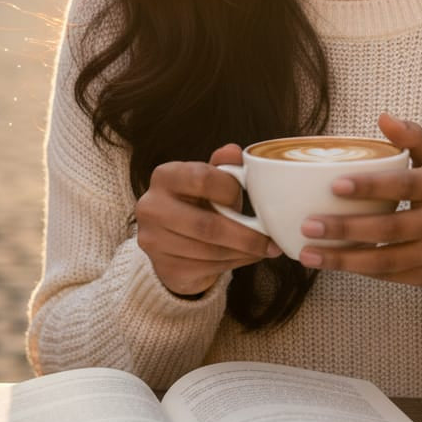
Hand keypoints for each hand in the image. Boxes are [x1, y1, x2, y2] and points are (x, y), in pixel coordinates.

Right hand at [135, 144, 281, 297]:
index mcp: (165, 175)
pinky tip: (244, 258)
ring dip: (242, 252)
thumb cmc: (199, 202)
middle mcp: (151, 206)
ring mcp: (153, 239)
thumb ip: (224, 166)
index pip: (202, 178)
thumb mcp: (211, 180)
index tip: (250, 199)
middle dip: (245, 235)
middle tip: (270, 241)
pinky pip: (205, 268)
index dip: (231, 190)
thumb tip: (236, 152)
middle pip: (205, 224)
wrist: (172, 240)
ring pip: (208, 250)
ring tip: (262, 249)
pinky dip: (232, 264)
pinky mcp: (164, 267)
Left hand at [298, 113, 421, 286]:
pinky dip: (361, 272)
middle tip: (309, 225)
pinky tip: (333, 264)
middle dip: (346, 228)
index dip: (371, 186)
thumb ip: (413, 136)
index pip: (404, 185)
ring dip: (344, 259)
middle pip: (389, 228)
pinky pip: (391, 277)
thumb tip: (383, 118)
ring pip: (386, 260)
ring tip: (308, 253)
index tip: (335, 185)